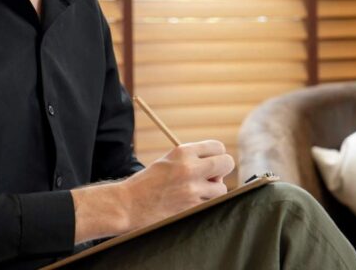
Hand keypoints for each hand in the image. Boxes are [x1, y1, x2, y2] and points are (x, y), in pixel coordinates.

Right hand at [119, 140, 234, 230]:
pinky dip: (204, 205)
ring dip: (213, 192)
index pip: (218, 147)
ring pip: (222, 188)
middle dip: (222, 170)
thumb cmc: (147, 183)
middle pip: (227, 163)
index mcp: (183, 151)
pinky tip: (189, 203)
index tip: (211, 162)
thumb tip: (217, 167)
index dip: (217, 154)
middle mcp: (190, 168)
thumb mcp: (168, 161)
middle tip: (211, 177)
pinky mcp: (192, 208)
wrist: (128, 204)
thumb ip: (192, 159)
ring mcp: (192, 190)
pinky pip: (211, 204)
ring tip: (195, 193)